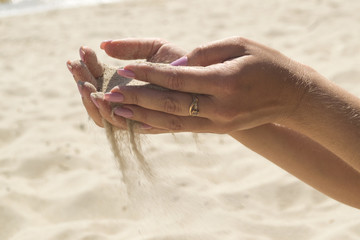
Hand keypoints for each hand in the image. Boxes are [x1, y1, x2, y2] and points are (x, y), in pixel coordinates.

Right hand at [66, 38, 185, 127]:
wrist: (204, 80)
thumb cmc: (180, 63)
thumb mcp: (153, 48)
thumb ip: (130, 47)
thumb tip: (104, 45)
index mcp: (124, 83)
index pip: (98, 77)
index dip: (87, 66)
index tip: (83, 51)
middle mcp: (125, 101)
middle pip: (95, 97)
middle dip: (82, 81)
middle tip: (75, 65)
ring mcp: (132, 114)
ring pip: (101, 112)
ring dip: (89, 98)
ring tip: (84, 82)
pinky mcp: (141, 125)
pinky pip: (118, 124)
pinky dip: (106, 112)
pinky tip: (101, 95)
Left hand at [107, 37, 310, 132]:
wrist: (292, 95)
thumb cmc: (266, 63)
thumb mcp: (239, 45)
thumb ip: (204, 54)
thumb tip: (173, 65)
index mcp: (225, 82)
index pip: (177, 79)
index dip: (148, 74)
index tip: (124, 69)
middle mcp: (219, 107)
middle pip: (169, 104)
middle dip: (136, 99)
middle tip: (108, 95)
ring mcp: (218, 123)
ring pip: (173, 122)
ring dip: (142, 116)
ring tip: (115, 111)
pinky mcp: (217, 130)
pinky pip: (183, 128)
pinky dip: (159, 126)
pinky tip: (140, 122)